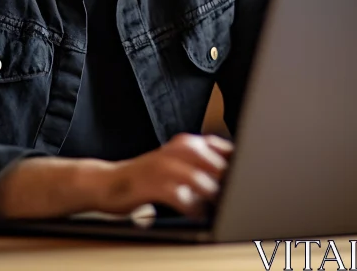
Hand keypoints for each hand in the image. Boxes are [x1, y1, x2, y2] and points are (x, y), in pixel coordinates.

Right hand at [97, 133, 233, 217]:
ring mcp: (162, 165)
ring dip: (210, 193)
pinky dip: (190, 207)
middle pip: (212, 160)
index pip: (221, 146)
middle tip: (235, 194)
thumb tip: (233, 178)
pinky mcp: (151, 184)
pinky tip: (195, 214)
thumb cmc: (148, 177)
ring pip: (197, 176)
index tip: (247, 176)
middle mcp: (175, 150)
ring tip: (216, 206)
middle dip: (225, 179)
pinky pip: (177, 195)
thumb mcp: (176, 164)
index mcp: (186, 143)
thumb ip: (202, 166)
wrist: (109, 182)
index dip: (236, 162)